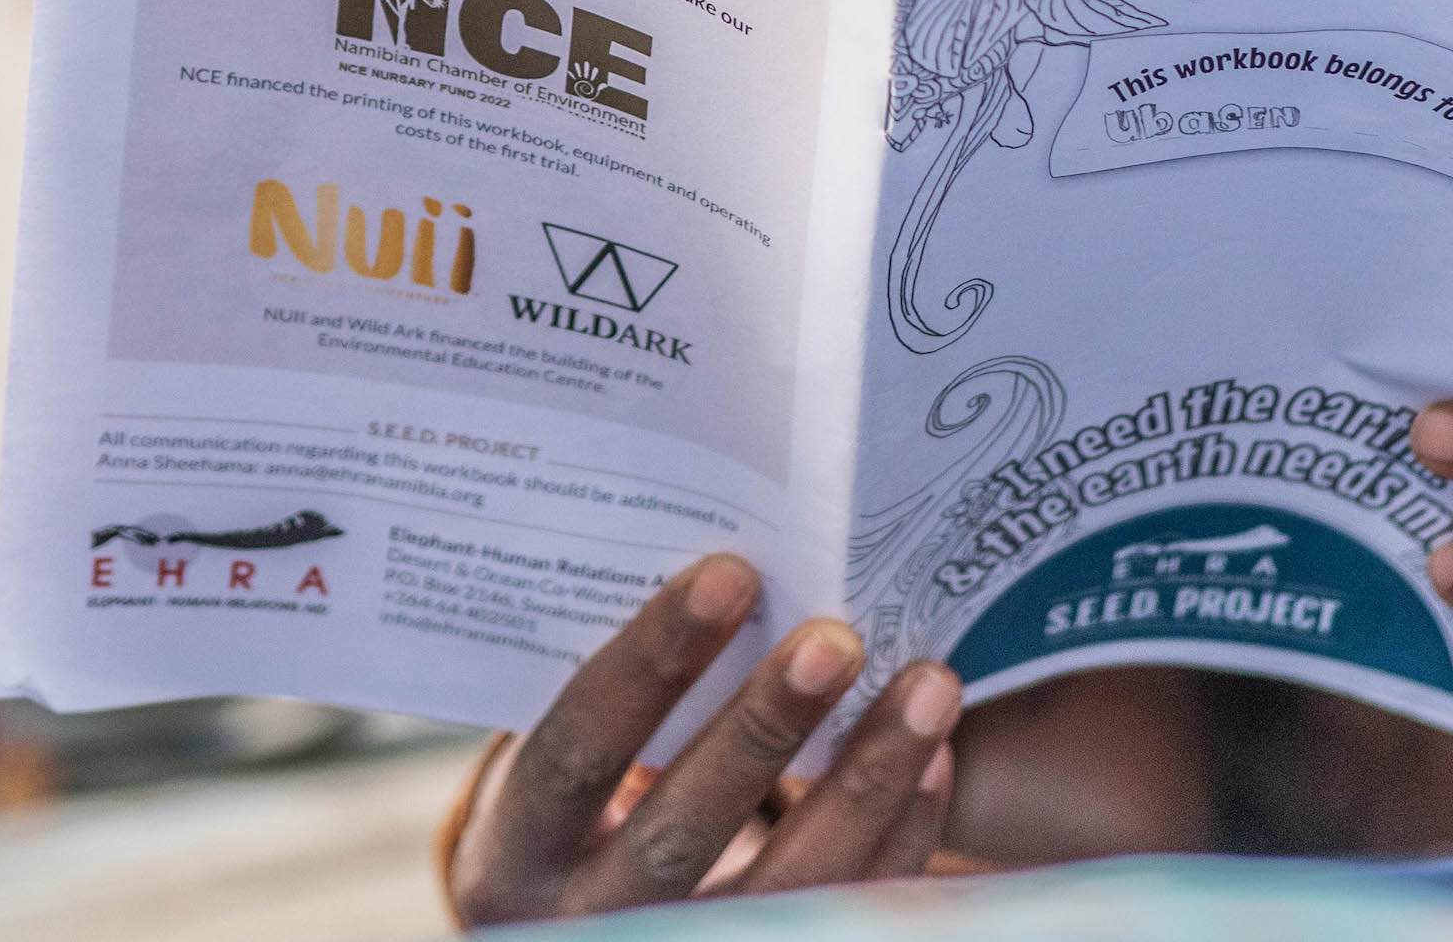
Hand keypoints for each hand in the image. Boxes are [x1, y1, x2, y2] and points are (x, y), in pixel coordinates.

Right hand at [447, 553, 959, 925]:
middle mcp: (583, 919)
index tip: (730, 572)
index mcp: (515, 846)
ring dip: (864, 783)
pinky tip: (936, 759)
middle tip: (839, 638)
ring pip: (780, 889)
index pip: (580, 750)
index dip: (652, 663)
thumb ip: (615, 685)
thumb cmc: (578, 799)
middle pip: (680, 833)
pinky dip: (898, 836)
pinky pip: (842, 913)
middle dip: (763, 730)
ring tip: (930, 687)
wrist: (578, 927)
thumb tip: (721, 548)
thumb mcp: (558, 754)